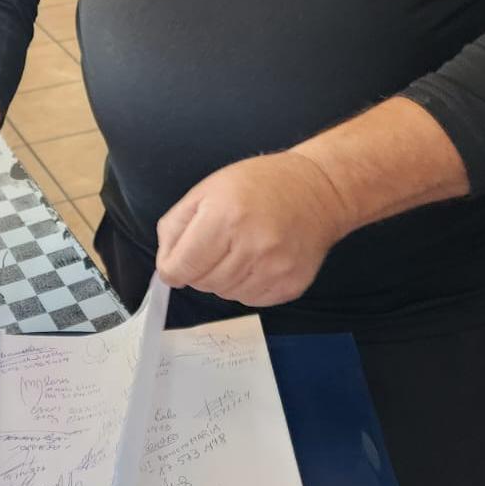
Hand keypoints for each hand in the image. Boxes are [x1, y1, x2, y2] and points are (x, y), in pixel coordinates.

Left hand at [155, 152, 352, 306]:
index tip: (178, 261)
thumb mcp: (206, 191)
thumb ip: (175, 227)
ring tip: (239, 251)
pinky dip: (246, 286)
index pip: (179, 268)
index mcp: (224, 219)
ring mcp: (274, 269)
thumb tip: (166, 265)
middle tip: (216, 246)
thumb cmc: (258, 186)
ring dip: (223, 279)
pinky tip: (257, 262)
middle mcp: (250, 247)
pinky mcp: (290, 285)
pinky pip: (250, 300)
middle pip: (200, 284)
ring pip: (225, 294)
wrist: (319, 190)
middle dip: (199, 270)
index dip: (172, 268)